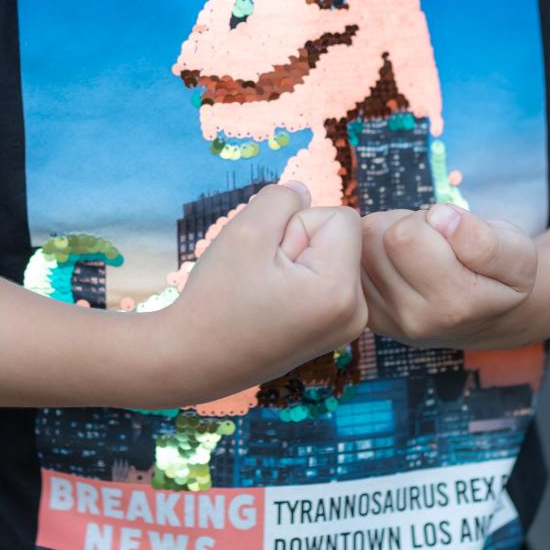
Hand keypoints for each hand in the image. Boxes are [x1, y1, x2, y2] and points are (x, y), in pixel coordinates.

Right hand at [147, 182, 365, 407]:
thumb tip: (304, 190)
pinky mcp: (333, 330)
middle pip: (339, 237)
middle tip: (262, 277)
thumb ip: (281, 198)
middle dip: (299, 242)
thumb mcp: (245, 230)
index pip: (342, 216)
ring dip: (296, 260)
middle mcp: (355, 313)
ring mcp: (346, 326)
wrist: (194, 359)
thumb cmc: (216, 298)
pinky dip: (298, 279)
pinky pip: (324, 278)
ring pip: (330, 256)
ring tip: (265, 290)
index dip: (299, 223)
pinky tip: (271, 301)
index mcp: (340, 291)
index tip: (269, 257)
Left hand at [359, 203, 539, 349]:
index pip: (406, 235)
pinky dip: (373, 252)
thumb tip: (440, 218)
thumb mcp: (517, 252)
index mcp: (455, 303)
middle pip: (378, 236)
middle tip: (436, 238)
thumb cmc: (502, 274)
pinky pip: (353, 262)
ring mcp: (388, 321)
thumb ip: (484, 238)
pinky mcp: (370, 316)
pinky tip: (401, 264)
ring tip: (421, 250)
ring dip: (388, 235)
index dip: (431, 217)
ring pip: (362, 245)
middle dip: (406, 223)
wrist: (488, 315)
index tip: (454, 231)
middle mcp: (416, 319)